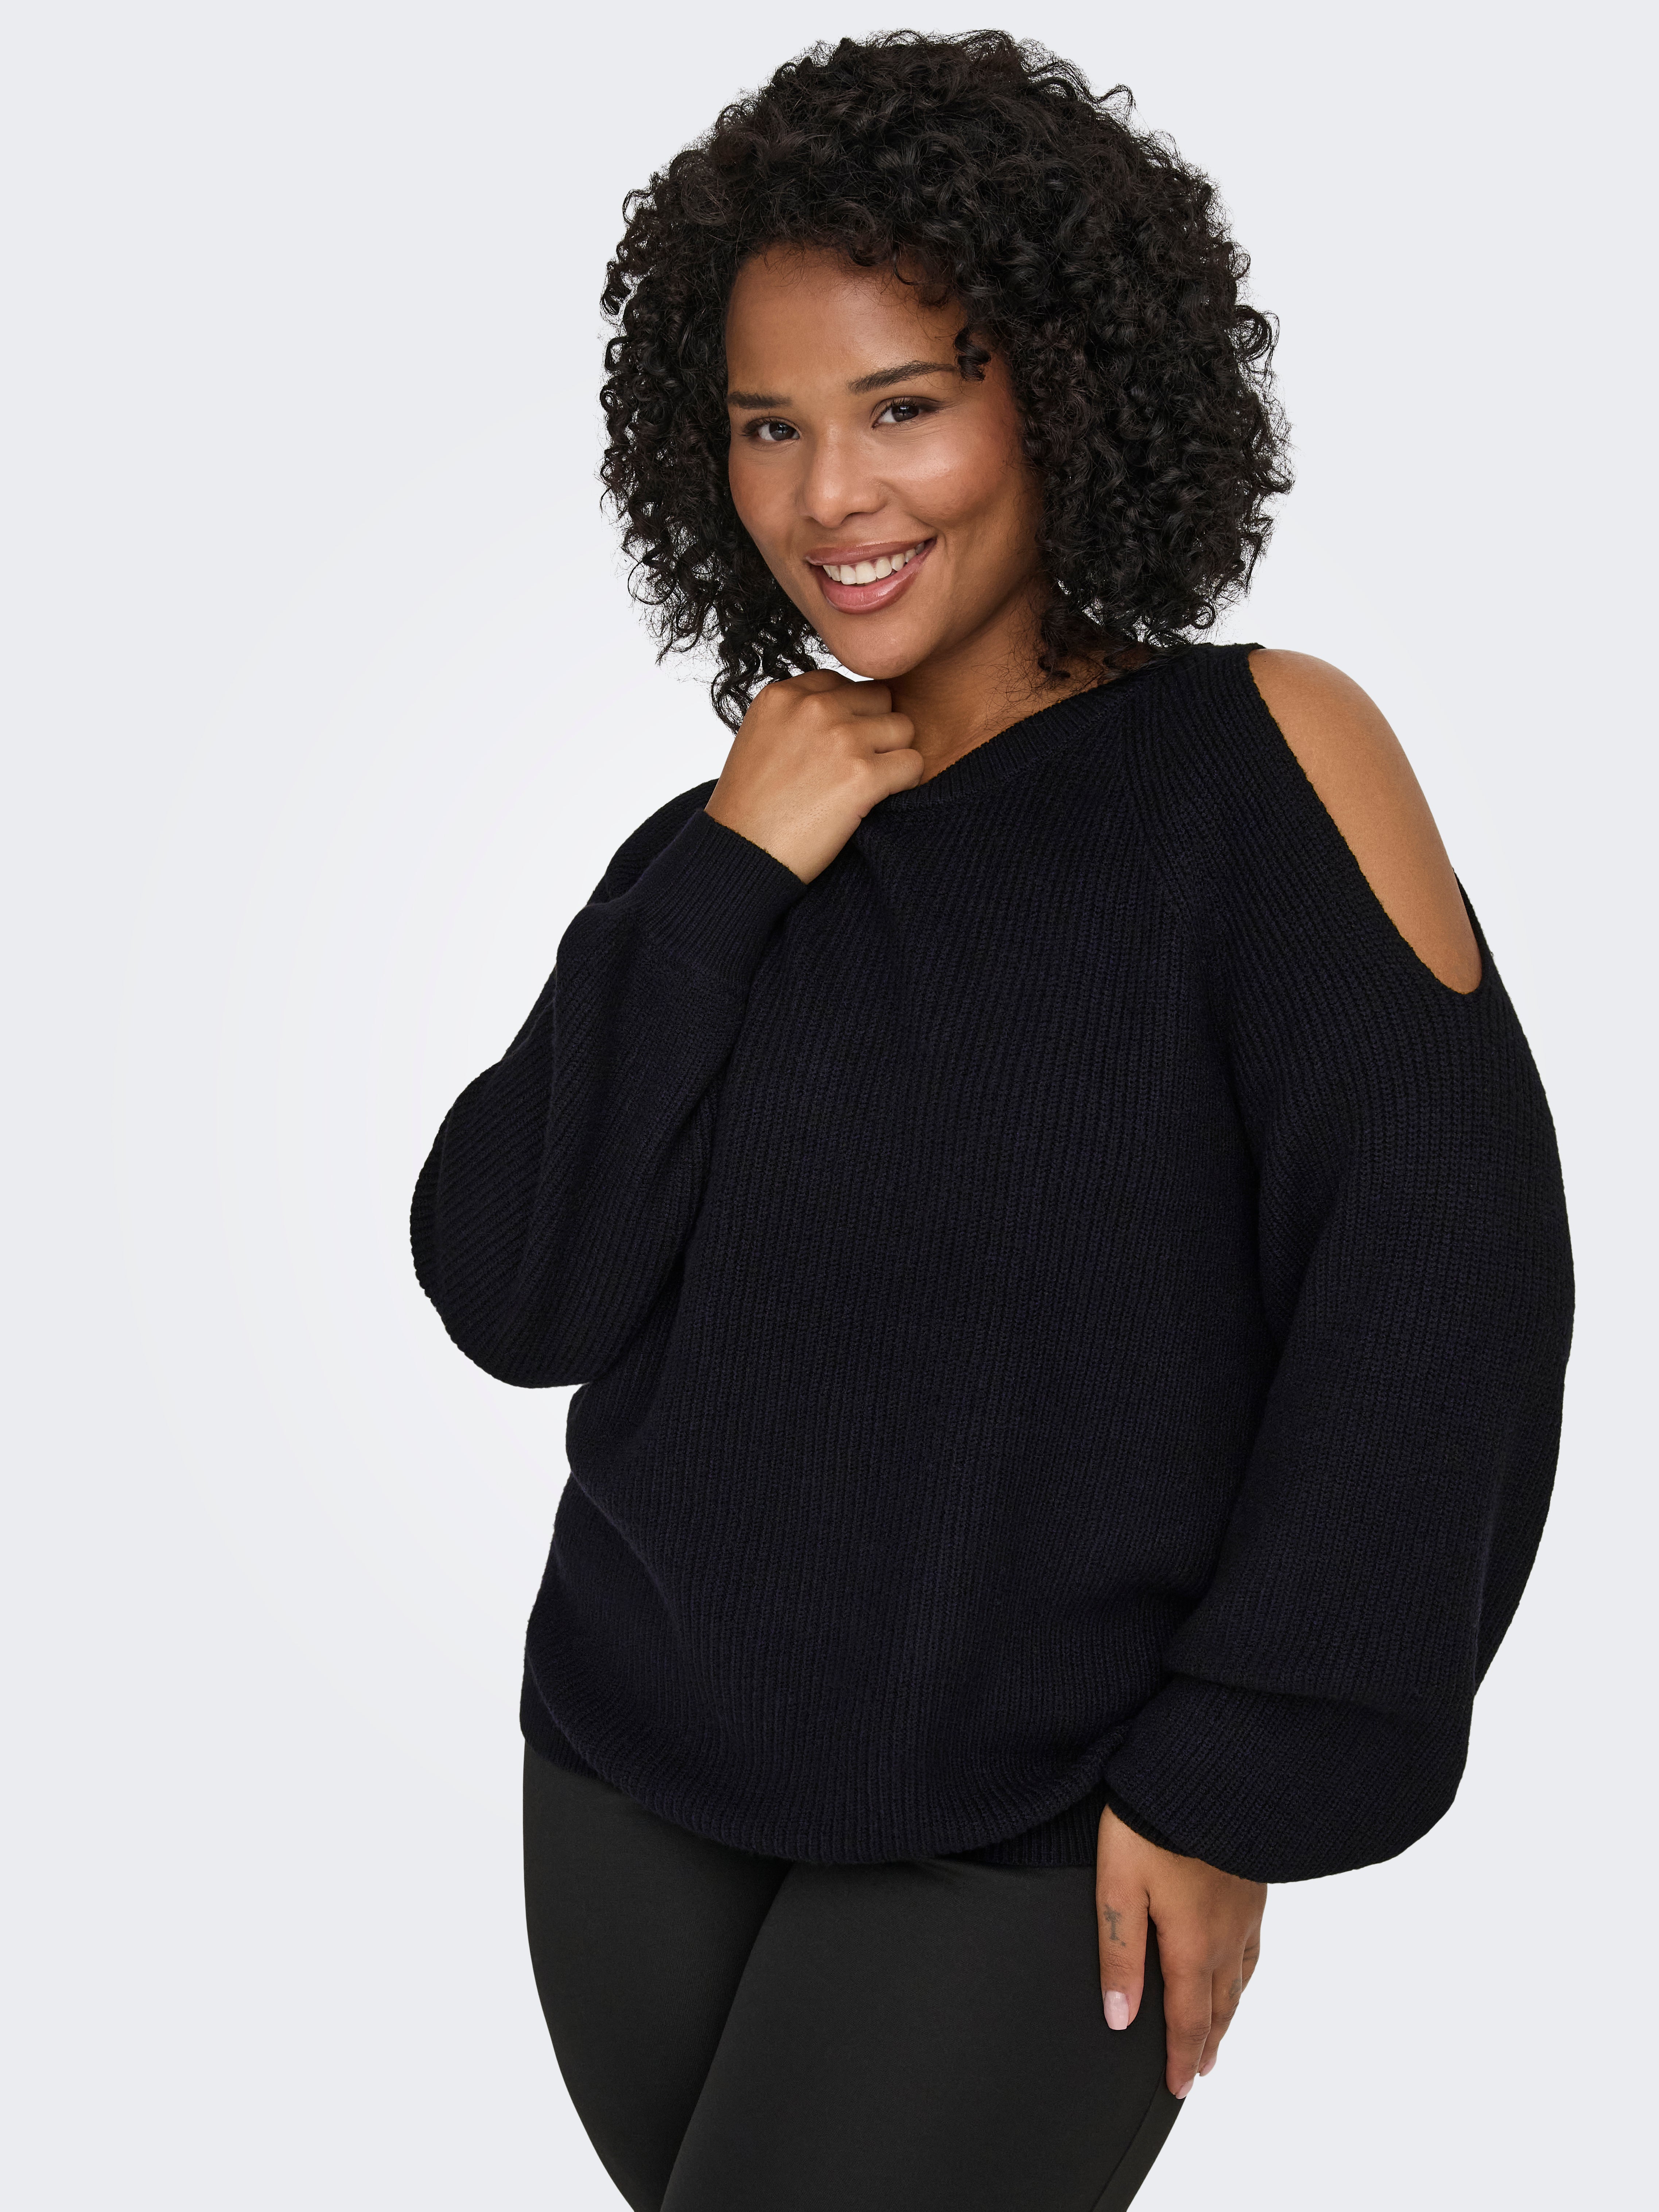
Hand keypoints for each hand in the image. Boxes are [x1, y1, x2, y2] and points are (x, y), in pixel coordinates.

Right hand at [703, 670, 922, 884]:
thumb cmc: (750, 806)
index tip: (837, 748)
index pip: (844, 683)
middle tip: (856, 767)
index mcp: (783, 695)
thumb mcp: (761, 738)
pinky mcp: (862, 774)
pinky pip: (912, 764)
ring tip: (868, 784)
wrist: (741, 853)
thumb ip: (799, 716)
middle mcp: (813, 707)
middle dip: (876, 730)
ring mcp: (840, 738)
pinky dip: (905, 784)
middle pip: (880, 699)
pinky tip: (879, 800)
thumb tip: (845, 708)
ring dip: (893, 756)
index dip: (851, 715)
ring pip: (903, 728)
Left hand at [1096, 1804, 1265, 2098]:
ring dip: (1228, 2012)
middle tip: (1199, 2072)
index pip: (1187, 2018)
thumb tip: (1118, 2019)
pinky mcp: (1252, 1882)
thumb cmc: (1150, 1823)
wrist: (1203, 1770)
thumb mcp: (1117, 1887)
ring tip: (1219, 2032)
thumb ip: (1118, 1955)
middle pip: (1219, 2005)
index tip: (1178, 2088)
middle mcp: (1225, 1934)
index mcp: (1191, 1943)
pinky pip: (1253, 1944)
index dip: (1182, 2058)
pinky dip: (1245, 1971)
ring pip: (1240, 1977)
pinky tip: (1240, 1966)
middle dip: (1208, 2043)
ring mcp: (1244, 1908)